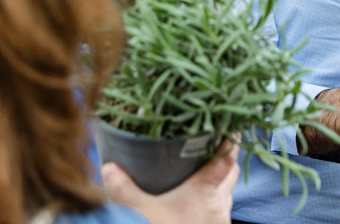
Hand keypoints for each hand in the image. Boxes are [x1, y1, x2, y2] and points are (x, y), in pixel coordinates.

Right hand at [102, 141, 239, 223]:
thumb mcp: (140, 210)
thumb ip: (123, 188)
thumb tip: (108, 168)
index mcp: (206, 189)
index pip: (228, 156)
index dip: (231, 139)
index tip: (230, 125)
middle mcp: (219, 202)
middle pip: (231, 171)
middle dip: (225, 156)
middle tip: (213, 144)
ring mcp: (220, 219)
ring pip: (229, 192)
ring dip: (220, 180)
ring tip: (204, 171)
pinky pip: (222, 210)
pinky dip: (215, 201)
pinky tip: (199, 201)